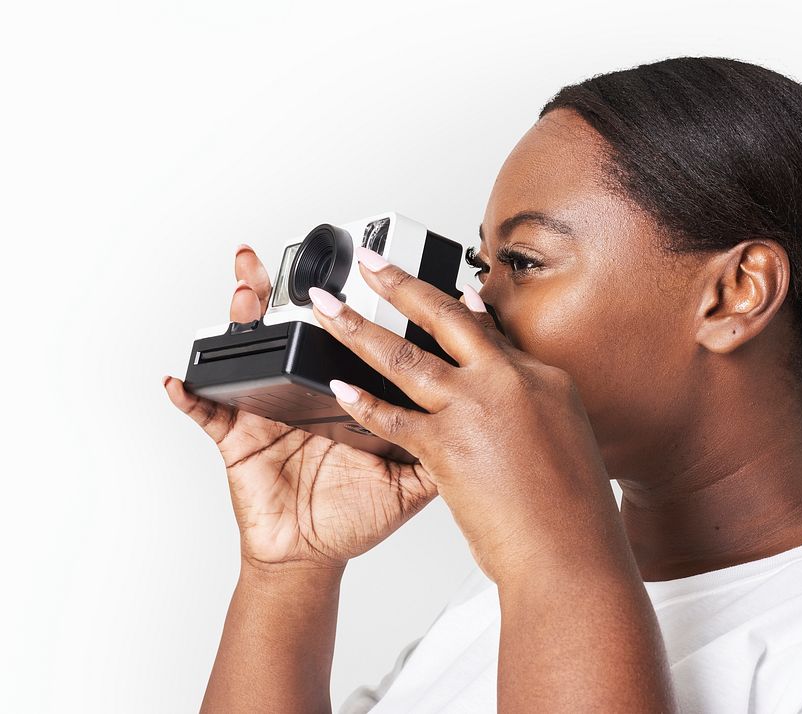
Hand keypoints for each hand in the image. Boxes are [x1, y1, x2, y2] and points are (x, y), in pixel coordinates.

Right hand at [163, 245, 437, 573]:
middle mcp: (309, 392)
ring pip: (253, 353)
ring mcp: (271, 409)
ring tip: (245, 292)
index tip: (379, 269)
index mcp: (349, 397)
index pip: (357, 342)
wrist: (313, 553)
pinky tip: (181, 379)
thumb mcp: (410, 481)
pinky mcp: (238, 438)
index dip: (367, 306)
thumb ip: (445, 449)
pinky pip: (208, 413)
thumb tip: (489, 421)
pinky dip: (192, 395)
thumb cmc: (356, 514)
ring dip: (244, 318)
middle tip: (307, 261)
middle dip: (298, 291)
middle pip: (302, 331)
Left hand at [306, 247, 626, 583]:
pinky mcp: (445, 445)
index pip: (491, 332)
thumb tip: (508, 387)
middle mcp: (508, 383)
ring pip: (405, 357)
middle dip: (400, 284)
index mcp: (544, 379)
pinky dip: (362, 401)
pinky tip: (338, 385)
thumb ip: (532, 407)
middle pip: (445, 319)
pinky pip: (391, 416)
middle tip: (369, 262)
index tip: (441, 288)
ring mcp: (475, 409)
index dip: (460, 307)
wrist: (571, 555)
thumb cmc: (574, 513)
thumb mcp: (567, 443)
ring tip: (330, 308)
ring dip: (359, 328)